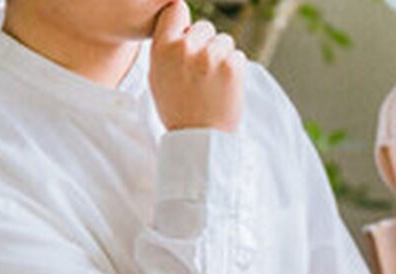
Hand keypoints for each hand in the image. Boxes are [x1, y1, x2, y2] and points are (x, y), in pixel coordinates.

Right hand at [149, 1, 246, 132]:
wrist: (200, 138)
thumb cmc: (178, 109)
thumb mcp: (157, 77)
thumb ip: (166, 48)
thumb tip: (179, 26)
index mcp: (163, 47)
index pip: (176, 9)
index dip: (185, 21)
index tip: (189, 35)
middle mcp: (186, 47)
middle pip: (205, 26)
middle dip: (206, 43)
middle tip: (203, 71)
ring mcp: (211, 56)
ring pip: (224, 41)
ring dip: (223, 56)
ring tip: (213, 82)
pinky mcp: (233, 66)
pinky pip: (238, 55)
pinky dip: (236, 69)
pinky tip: (225, 87)